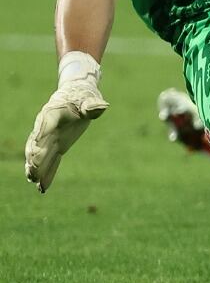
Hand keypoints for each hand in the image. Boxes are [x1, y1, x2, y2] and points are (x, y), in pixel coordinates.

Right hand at [25, 55, 108, 193]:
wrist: (76, 94)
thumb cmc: (83, 96)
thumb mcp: (89, 99)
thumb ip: (92, 105)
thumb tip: (103, 106)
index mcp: (52, 114)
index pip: (45, 128)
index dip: (40, 140)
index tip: (34, 153)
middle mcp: (46, 127)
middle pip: (39, 145)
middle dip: (36, 159)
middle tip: (33, 173)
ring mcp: (49, 138)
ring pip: (40, 155)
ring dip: (36, 168)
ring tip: (33, 181)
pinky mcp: (55, 146)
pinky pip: (49, 160)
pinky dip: (46, 173)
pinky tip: (42, 188)